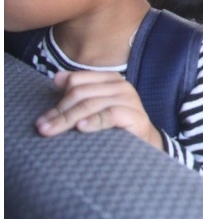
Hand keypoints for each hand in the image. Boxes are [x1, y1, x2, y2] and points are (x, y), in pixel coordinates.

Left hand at [35, 70, 162, 149]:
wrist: (144, 141)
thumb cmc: (115, 124)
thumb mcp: (95, 106)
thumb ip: (78, 92)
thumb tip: (56, 78)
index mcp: (109, 79)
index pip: (76, 80)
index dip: (57, 98)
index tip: (43, 118)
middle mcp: (120, 85)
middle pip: (81, 93)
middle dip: (59, 111)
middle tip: (42, 127)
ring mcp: (129, 99)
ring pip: (90, 104)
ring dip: (67, 119)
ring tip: (51, 131)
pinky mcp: (134, 115)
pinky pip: (108, 115)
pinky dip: (92, 122)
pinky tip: (80, 128)